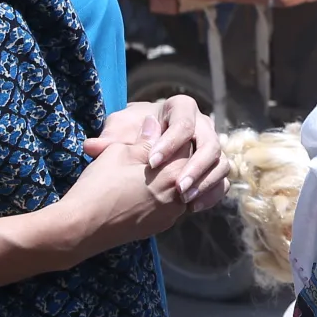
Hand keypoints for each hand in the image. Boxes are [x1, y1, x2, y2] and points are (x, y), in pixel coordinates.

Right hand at [51, 131, 185, 259]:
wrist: (81, 228)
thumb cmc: (98, 186)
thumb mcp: (119, 153)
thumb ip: (144, 139)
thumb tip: (154, 122)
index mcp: (172, 174)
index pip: (186, 146)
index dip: (174, 135)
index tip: (160, 131)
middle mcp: (178, 197)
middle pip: (186, 168)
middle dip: (173, 156)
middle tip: (153, 148)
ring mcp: (170, 215)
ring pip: (180, 187)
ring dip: (169, 176)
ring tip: (147, 168)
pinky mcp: (160, 226)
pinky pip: (170, 204)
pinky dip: (162, 193)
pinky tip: (144, 188)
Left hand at [89, 95, 227, 209]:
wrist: (144, 143)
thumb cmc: (130, 131)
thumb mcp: (118, 131)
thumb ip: (109, 139)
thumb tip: (94, 146)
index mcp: (181, 108)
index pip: (184, 123)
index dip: (171, 142)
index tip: (152, 162)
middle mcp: (203, 125)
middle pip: (210, 144)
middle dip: (195, 167)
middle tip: (177, 187)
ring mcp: (211, 146)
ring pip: (221, 163)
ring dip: (206, 182)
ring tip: (185, 199)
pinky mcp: (213, 167)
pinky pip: (222, 181)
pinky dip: (212, 194)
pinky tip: (192, 208)